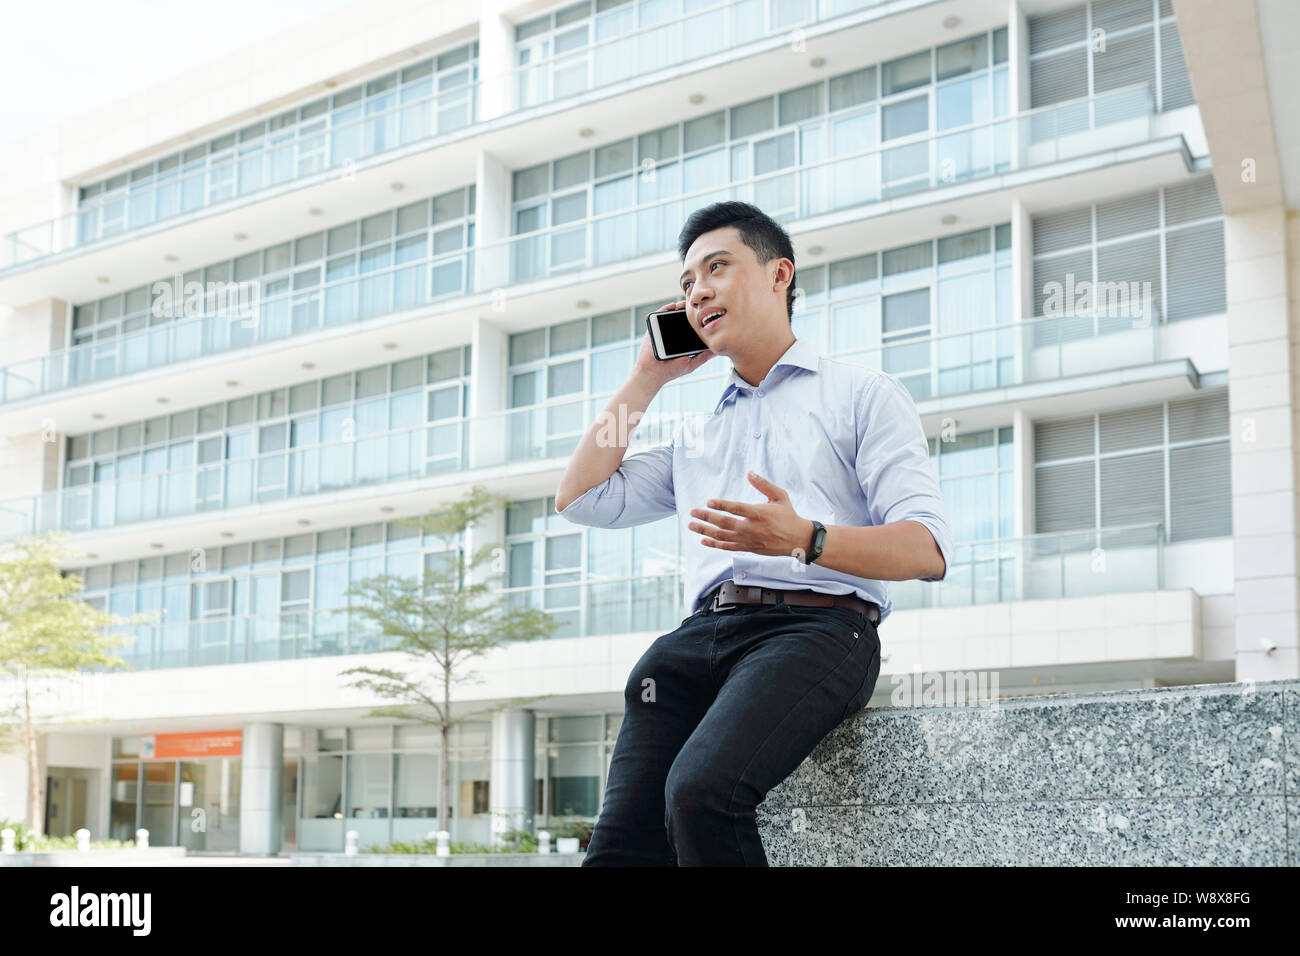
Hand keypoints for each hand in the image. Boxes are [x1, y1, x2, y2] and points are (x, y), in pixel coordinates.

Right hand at [632, 299, 714, 388]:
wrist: (653, 373)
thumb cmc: (671, 371)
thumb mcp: (692, 363)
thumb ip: (704, 356)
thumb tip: (717, 350)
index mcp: (681, 340)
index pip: (690, 327)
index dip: (698, 321)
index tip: (707, 315)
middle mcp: (672, 334)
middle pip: (682, 319)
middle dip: (689, 312)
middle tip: (699, 307)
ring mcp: (662, 330)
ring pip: (672, 314)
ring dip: (680, 307)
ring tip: (688, 304)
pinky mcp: (653, 328)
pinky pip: (659, 314)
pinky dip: (667, 308)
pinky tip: (675, 305)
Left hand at [688, 472, 813, 556]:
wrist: (798, 539)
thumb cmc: (788, 515)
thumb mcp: (780, 496)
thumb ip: (763, 484)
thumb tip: (749, 473)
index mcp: (760, 513)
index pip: (738, 509)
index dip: (722, 505)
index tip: (709, 501)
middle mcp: (752, 528)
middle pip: (725, 523)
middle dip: (707, 517)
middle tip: (692, 512)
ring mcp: (749, 540)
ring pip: (723, 536)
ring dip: (705, 530)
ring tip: (691, 525)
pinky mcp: (748, 548)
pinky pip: (727, 547)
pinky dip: (714, 544)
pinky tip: (703, 540)